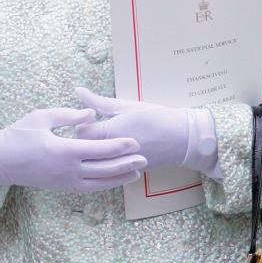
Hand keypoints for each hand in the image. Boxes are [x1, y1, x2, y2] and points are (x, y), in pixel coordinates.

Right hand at [0, 105, 147, 193]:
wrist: (0, 161)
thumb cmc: (19, 134)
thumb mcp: (42, 117)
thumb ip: (68, 115)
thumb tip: (91, 114)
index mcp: (62, 151)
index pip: (98, 149)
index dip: (118, 146)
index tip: (135, 142)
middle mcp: (66, 170)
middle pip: (103, 169)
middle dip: (125, 164)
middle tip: (145, 158)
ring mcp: (65, 182)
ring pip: (99, 183)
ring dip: (119, 178)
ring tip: (137, 172)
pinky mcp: (62, 187)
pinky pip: (89, 188)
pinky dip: (105, 184)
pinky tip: (116, 179)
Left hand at [72, 86, 189, 169]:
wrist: (183, 138)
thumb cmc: (156, 117)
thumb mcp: (126, 106)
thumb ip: (99, 102)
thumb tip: (78, 90)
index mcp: (112, 132)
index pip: (81, 132)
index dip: (83, 123)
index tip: (92, 118)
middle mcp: (114, 152)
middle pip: (84, 148)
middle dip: (86, 139)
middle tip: (97, 128)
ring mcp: (120, 165)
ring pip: (94, 162)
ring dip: (95, 151)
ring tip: (105, 140)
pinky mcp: (126, 172)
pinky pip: (106, 169)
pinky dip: (106, 160)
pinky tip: (114, 150)